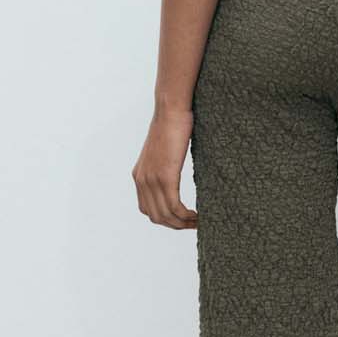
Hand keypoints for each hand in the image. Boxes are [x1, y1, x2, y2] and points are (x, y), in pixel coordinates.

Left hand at [132, 106, 196, 228]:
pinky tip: (197, 215)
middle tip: (194, 225)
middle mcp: (142, 180)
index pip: (148, 209)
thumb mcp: (163, 150)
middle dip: (175, 225)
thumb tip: (174, 170)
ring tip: (198, 222)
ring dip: (182, 223)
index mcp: (139, 176)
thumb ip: (164, 165)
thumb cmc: (172, 125)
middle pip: (156, 216)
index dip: (165, 219)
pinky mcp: (165, 176)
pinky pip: (174, 206)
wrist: (170, 110)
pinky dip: (185, 216)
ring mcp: (152, 179)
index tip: (182, 220)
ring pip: (165, 215)